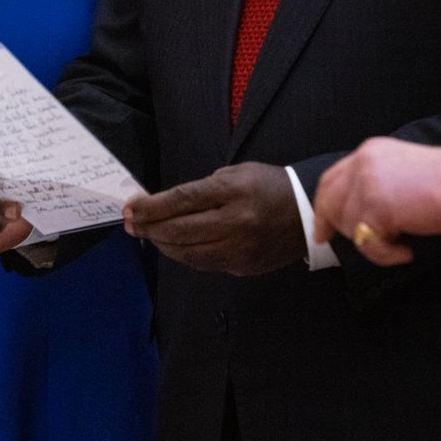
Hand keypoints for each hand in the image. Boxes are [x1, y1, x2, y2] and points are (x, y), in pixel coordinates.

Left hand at [124, 162, 301, 275]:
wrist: (308, 212)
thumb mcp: (238, 173)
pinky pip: (204, 263)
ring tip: (149, 235)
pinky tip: (175, 246)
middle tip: (132, 223)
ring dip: (162, 244)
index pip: (182, 200)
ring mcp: (239, 249)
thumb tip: (166, 206)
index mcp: (234, 191)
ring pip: (187, 253)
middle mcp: (236, 222)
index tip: (131, 208)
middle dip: (149, 227)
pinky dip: (185, 254)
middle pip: (179, 230)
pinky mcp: (242, 267)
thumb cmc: (269, 186)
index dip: (151, 206)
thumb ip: (203, 189)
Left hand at [313, 138, 440, 266]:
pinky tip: (407, 248)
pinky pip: (368, 245)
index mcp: (370, 152)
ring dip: (375, 243)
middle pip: (330, 202)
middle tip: (362, 243)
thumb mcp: (403, 170)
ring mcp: (366, 185)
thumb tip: (359, 211)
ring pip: (349, 227)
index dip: (324, 206)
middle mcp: (363, 163)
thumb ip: (377, 182)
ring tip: (403, 241)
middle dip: (340, 228)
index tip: (322, 229)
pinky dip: (387, 254)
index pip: (331, 179)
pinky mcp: (375, 209)